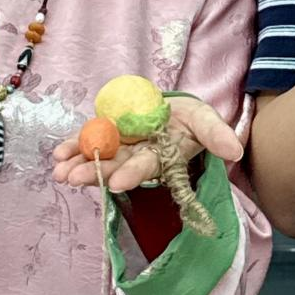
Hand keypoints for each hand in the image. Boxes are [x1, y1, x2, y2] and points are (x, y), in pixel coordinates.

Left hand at [53, 96, 242, 191]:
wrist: (176, 111)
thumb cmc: (193, 121)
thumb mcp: (207, 121)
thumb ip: (217, 135)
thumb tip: (236, 151)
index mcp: (162, 158)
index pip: (146, 168)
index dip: (132, 175)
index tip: (116, 183)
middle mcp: (138, 156)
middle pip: (115, 167)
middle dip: (94, 173)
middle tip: (72, 179)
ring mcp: (121, 146)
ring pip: (98, 157)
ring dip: (78, 164)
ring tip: (58, 171)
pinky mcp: (108, 133)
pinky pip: (89, 140)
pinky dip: (74, 146)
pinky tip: (59, 153)